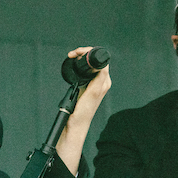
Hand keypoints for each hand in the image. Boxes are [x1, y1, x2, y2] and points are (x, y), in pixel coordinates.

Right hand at [56, 46, 111, 175]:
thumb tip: (103, 66)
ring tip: (73, 56)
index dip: (90, 53)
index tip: (79, 53)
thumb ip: (98, 79)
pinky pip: (86, 70)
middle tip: (73, 54)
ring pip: (91, 64)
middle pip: (96, 60)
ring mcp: (94, 83)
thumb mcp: (92, 93)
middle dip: (85, 53)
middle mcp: (101, 82)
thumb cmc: (83, 112)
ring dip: (82, 58)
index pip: (102, 61)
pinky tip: (74, 65)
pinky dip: (80, 65)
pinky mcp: (87, 86)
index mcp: (104, 82)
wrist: (75, 124)